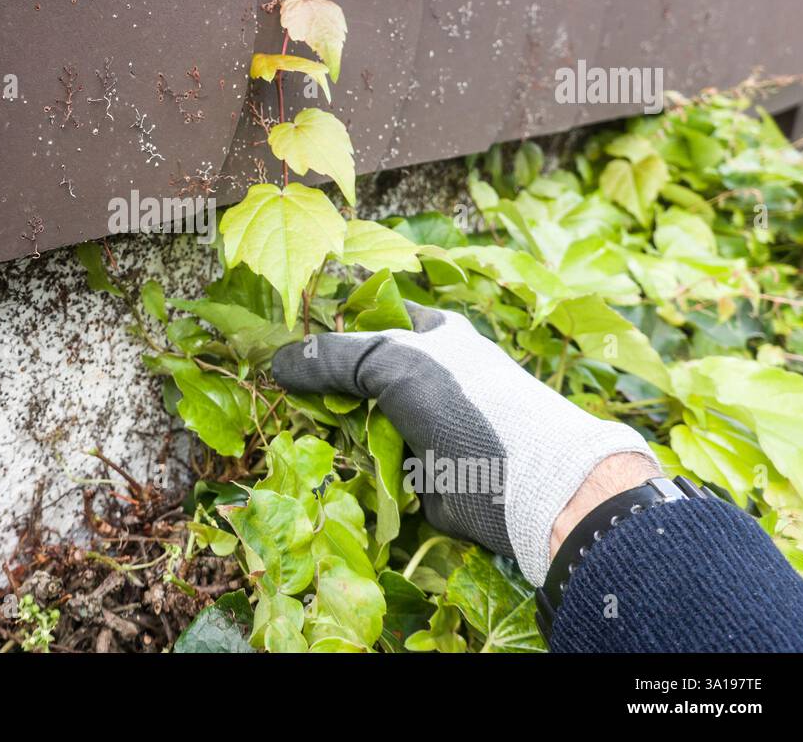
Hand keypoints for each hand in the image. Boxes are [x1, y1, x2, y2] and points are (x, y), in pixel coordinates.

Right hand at [270, 303, 658, 585]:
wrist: (524, 482)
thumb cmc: (465, 400)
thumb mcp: (393, 360)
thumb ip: (334, 357)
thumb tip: (278, 363)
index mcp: (433, 336)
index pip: (374, 320)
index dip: (335, 328)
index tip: (292, 343)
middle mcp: (428, 378)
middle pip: (360, 375)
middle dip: (325, 386)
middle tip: (282, 389)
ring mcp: (424, 427)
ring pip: (361, 422)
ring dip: (334, 430)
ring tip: (296, 428)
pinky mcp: (421, 474)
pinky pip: (373, 466)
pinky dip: (353, 467)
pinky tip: (323, 463)